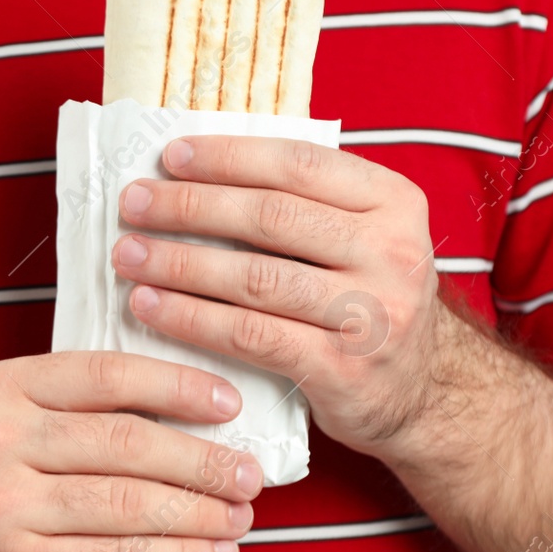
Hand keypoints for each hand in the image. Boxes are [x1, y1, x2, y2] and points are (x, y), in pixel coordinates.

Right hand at [0, 352, 261, 551]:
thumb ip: (70, 407)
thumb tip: (180, 405)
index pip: (105, 374)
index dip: (176, 386)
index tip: (225, 402)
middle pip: (127, 442)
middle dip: (202, 459)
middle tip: (246, 472)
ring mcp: (3, 505)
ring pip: (130, 503)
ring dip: (199, 512)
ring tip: (238, 514)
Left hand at [111, 136, 445, 461]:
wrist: (424, 394)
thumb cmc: (369, 301)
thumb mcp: (363, 237)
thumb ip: (306, 202)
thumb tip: (197, 170)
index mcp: (394, 201)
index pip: (299, 163)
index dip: (227, 157)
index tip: (170, 158)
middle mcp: (392, 253)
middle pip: (270, 216)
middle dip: (190, 206)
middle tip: (134, 204)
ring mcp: (372, 314)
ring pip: (255, 277)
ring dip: (179, 263)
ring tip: (128, 255)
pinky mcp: (343, 370)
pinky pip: (250, 335)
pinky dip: (191, 318)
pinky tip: (151, 307)